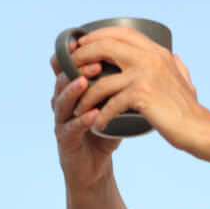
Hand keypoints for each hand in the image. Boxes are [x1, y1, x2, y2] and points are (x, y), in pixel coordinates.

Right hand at [51, 40, 119, 191]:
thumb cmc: (106, 130)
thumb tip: (148, 57)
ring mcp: (62, 121)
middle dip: (76, 68)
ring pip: (61, 101)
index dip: (76, 54)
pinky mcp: (65, 141)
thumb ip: (124, 81)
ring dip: (73, 91)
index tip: (92, 42)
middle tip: (95, 62)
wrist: (96, 165)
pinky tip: (92, 116)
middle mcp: (64, 101)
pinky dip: (81, 121)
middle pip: (62, 79)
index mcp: (74, 88)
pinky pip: (70, 129)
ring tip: (86, 82)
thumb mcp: (115, 102)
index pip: (68, 65)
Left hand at [67, 26, 209, 152]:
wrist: (198, 129)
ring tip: (78, 107)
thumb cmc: (189, 109)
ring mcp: (146, 74)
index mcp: (158, 52)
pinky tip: (97, 125)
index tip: (81, 46)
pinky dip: (100, 116)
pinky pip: (109, 103)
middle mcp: (151, 58)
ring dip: (85, 95)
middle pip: (105, 46)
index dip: (97, 35)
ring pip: (101, 79)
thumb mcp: (185, 80)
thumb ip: (177, 66)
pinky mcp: (142, 94)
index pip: (121, 32)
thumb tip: (175, 57)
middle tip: (70, 69)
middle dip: (82, 56)